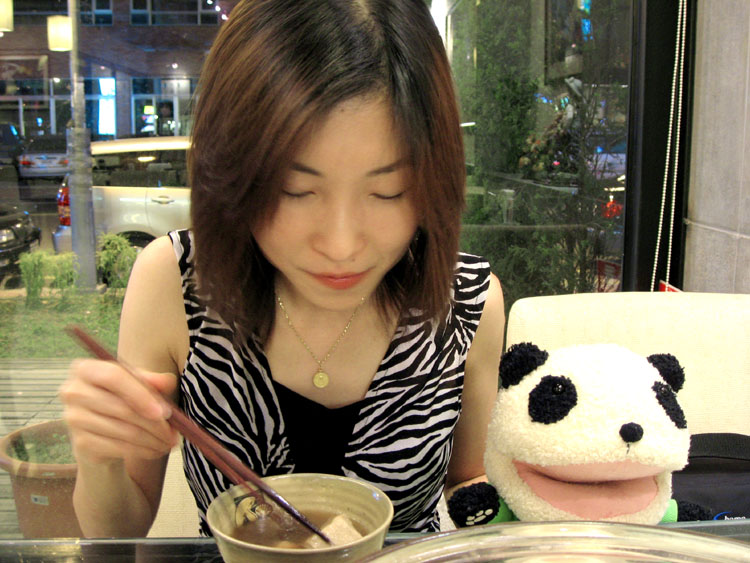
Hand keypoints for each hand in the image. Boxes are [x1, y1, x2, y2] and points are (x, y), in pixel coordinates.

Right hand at [60, 359, 179, 464]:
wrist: (100, 431)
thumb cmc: (121, 399)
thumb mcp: (137, 384)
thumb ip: (152, 380)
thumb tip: (167, 381)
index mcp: (86, 369)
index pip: (113, 377)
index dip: (140, 394)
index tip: (164, 412)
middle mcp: (73, 392)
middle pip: (121, 408)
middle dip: (154, 423)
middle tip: (174, 432)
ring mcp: (74, 419)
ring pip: (123, 431)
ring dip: (153, 440)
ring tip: (169, 442)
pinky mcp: (80, 443)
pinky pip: (118, 448)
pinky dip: (143, 451)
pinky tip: (156, 450)